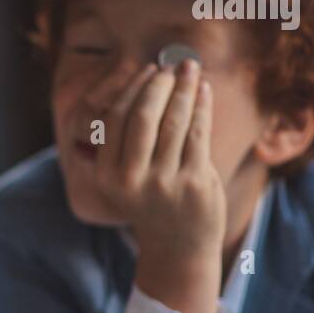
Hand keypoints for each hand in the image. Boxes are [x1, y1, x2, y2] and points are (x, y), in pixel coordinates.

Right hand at [95, 60, 225, 312]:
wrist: (178, 246)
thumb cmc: (152, 200)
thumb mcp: (127, 175)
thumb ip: (128, 138)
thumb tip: (145, 82)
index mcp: (108, 174)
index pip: (117, 119)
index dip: (134, 89)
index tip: (149, 70)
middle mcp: (132, 179)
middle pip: (144, 116)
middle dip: (160, 85)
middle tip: (172, 67)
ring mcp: (164, 182)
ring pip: (174, 122)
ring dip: (185, 89)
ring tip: (191, 70)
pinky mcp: (195, 183)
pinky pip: (199, 134)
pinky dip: (202, 107)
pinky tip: (204, 91)